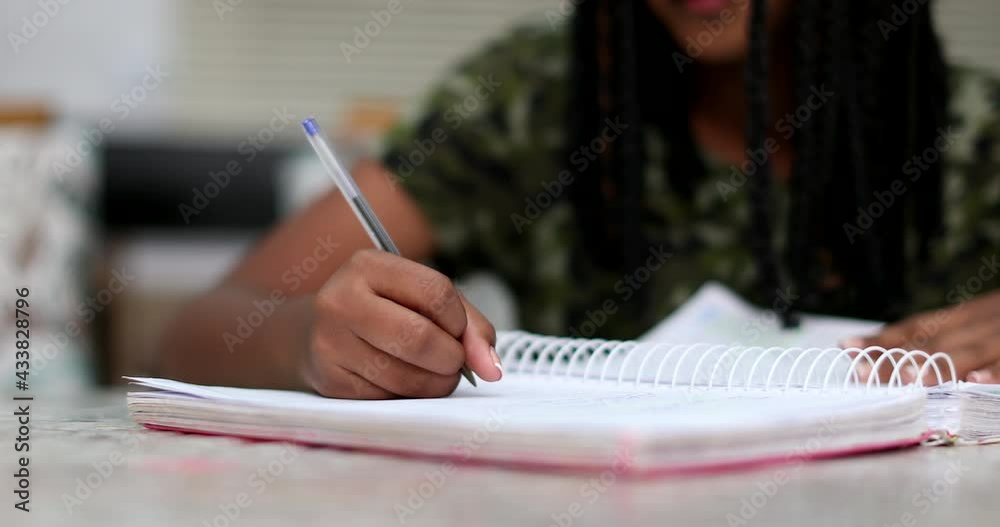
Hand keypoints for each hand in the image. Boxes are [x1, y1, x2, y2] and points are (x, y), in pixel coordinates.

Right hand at [298, 249, 501, 398]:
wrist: (311, 334)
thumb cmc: (384, 312)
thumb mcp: (422, 299)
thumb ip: (468, 324)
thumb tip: (492, 367)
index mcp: (368, 266)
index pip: (436, 293)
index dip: (460, 321)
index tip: (457, 331)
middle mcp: (341, 300)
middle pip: (420, 338)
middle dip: (452, 359)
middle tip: (453, 363)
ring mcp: (329, 343)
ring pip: (406, 377)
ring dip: (435, 384)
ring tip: (433, 374)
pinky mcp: (329, 382)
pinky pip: (388, 400)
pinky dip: (409, 397)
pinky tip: (402, 383)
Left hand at [843, 290, 999, 384]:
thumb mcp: (976, 323)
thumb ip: (942, 339)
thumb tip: (896, 359)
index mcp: (963, 316)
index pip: (916, 328)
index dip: (882, 339)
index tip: (847, 346)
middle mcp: (979, 323)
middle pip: (933, 342)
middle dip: (896, 358)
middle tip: (862, 371)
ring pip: (969, 351)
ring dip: (938, 365)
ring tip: (910, 378)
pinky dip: (995, 372)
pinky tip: (975, 380)